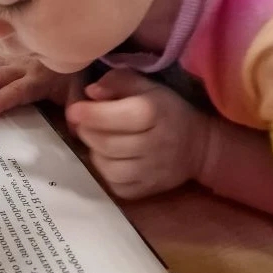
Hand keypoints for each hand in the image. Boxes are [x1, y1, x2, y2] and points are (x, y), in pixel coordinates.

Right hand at [0, 56, 75, 119]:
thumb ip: (74, 109)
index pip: (18, 90)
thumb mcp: (78, 94)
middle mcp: (24, 67)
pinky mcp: (9, 58)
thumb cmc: (73, 79)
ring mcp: (15, 60)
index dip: (2, 100)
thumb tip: (76, 129)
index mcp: (39, 79)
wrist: (75, 50)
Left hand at [65, 69, 210, 199]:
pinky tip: (111, 159)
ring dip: (95, 151)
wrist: (198, 146)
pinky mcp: (147, 191)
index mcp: (155, 114)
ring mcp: (152, 172)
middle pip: (106, 142)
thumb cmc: (167, 110)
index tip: (74, 110)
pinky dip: (105, 172)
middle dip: (87, 131)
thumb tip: (90, 92)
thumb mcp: (148, 86)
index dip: (90, 114)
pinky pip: (115, 185)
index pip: (117, 116)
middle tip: (85, 123)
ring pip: (107, 166)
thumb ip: (118, 81)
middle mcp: (155, 145)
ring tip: (99, 140)